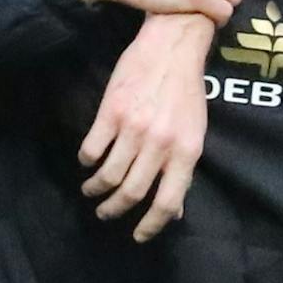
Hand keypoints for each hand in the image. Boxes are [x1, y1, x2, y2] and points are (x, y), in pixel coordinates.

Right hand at [78, 14, 215, 240]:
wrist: (173, 47)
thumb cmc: (186, 92)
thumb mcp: (195, 133)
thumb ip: (182, 170)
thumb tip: (176, 210)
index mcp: (187, 151)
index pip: (169, 201)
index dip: (152, 225)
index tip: (139, 235)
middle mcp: (161, 144)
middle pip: (132, 193)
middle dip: (115, 210)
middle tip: (106, 213)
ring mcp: (135, 128)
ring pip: (108, 175)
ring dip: (95, 190)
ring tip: (92, 191)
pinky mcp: (111, 112)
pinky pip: (91, 149)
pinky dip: (87, 162)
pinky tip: (88, 162)